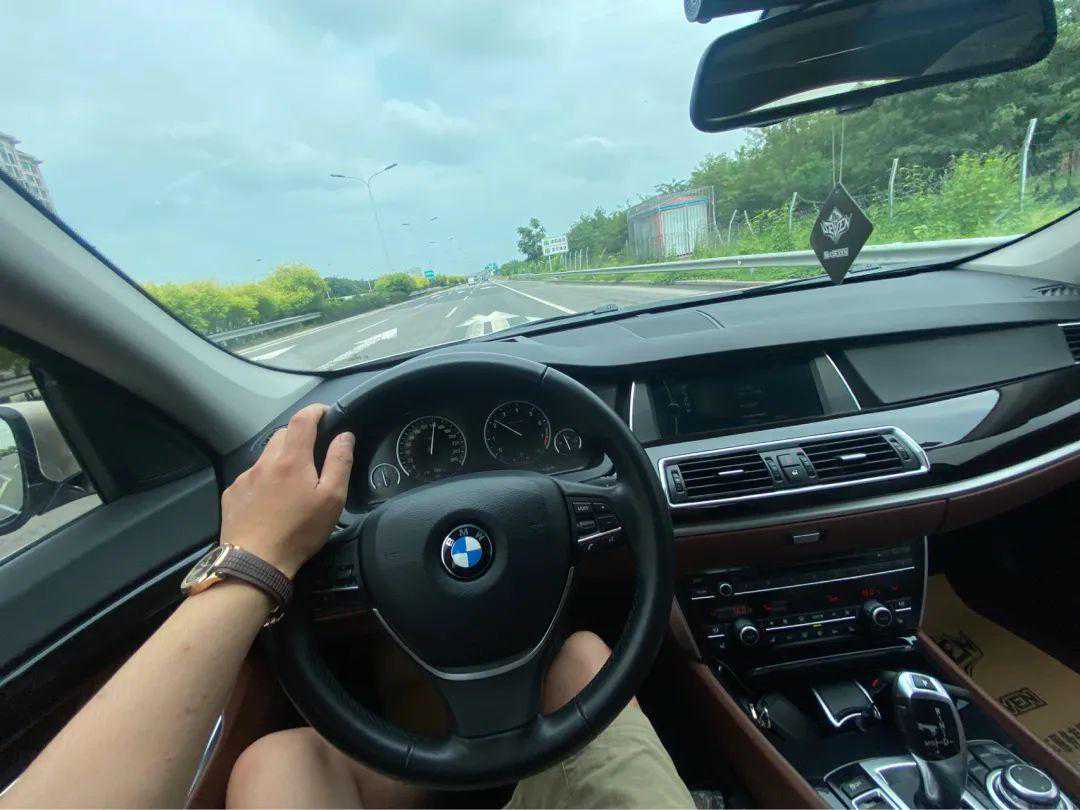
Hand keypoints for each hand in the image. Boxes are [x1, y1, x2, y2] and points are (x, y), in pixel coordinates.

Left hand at [220, 404, 353, 577]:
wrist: (254, 562)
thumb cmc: (298, 532)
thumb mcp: (332, 499)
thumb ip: (340, 463)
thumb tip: (344, 437)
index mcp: (291, 459)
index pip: (303, 419)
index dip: (316, 410)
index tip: (325, 413)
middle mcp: (265, 462)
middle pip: (282, 434)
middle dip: (299, 435)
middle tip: (314, 451)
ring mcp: (245, 478)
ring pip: (266, 456)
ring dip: (281, 459)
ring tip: (293, 483)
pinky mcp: (232, 495)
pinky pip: (252, 478)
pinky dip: (264, 480)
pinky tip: (271, 502)